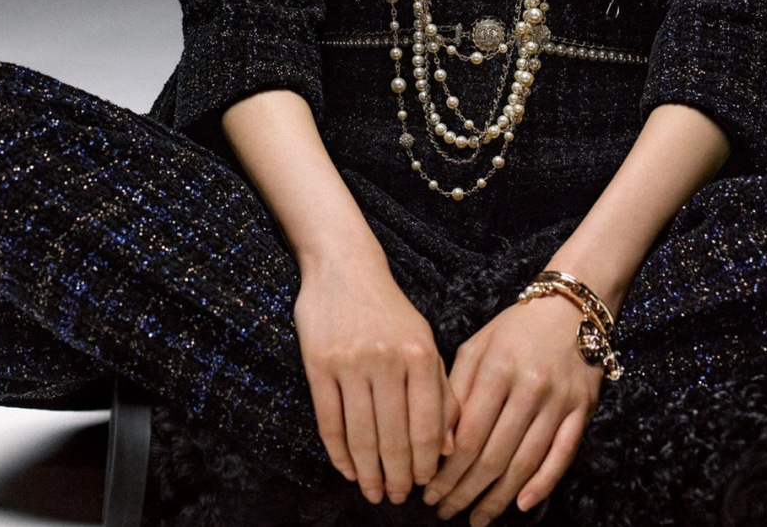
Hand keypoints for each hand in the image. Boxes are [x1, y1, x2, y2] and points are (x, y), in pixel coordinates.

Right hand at [294, 252, 459, 505]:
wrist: (344, 267)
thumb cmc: (390, 311)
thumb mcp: (425, 341)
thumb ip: (440, 391)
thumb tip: (448, 448)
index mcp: (420, 354)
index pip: (426, 426)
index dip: (423, 464)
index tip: (421, 486)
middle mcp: (387, 359)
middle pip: (393, 436)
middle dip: (396, 476)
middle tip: (395, 499)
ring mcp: (350, 362)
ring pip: (360, 434)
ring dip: (367, 472)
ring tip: (372, 491)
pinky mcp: (318, 363)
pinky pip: (329, 420)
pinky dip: (338, 452)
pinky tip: (347, 468)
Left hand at [422, 295, 601, 524]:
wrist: (569, 307)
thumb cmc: (514, 329)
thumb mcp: (477, 347)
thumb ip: (456, 390)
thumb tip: (439, 443)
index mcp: (497, 368)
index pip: (468, 434)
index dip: (447, 471)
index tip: (430, 492)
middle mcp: (529, 386)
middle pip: (494, 455)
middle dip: (466, 491)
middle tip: (446, 513)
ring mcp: (558, 400)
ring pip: (525, 462)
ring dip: (498, 498)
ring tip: (477, 518)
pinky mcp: (582, 409)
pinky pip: (562, 455)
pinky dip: (543, 484)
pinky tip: (522, 504)